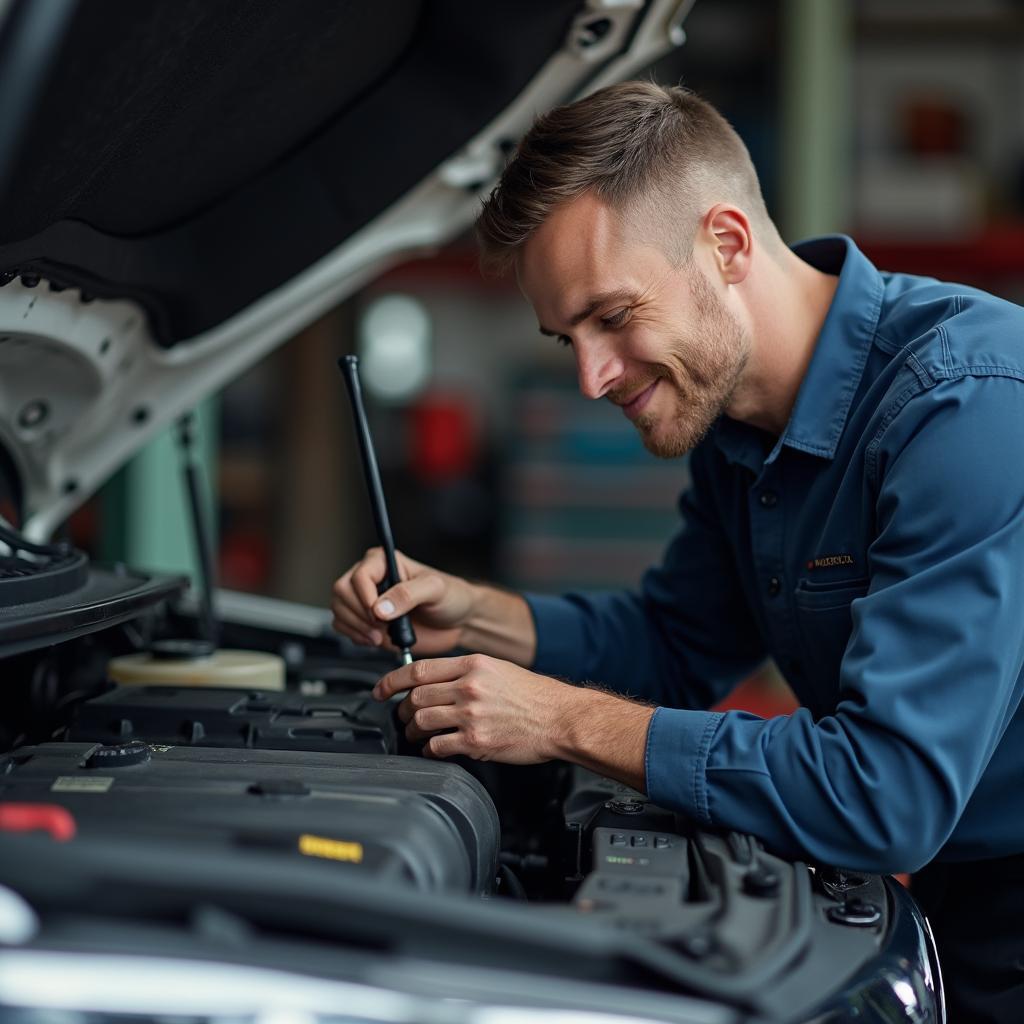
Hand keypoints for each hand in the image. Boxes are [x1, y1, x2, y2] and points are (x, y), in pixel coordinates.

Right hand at [331, 548, 476, 654]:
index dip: (365, 597)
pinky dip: (355, 637)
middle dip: (360, 615)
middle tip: (382, 628)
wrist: (458, 621)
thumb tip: (380, 607)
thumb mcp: (435, 589)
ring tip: (380, 636)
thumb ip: (408, 594)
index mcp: (384, 561)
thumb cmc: (451, 596)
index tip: (380, 614)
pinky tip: (375, 640)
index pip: (359, 575)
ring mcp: (366, 600)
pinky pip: (344, 627)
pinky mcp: (366, 620)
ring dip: (356, 627)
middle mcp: (371, 578)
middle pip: (342, 592)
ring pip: (339, 610)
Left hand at [373, 653, 576, 762]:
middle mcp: (470, 687)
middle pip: (416, 697)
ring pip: (422, 721)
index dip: (392, 680)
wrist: (560, 719)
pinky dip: (428, 749)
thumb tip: (437, 680)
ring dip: (412, 730)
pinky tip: (432, 749)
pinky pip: (438, 746)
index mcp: (474, 665)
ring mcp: (471, 715)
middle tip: (401, 716)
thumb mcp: (499, 669)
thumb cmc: (535, 696)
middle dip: (402, 709)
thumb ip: (467, 672)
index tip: (382, 689)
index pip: (419, 670)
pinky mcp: (476, 741)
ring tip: (415, 734)